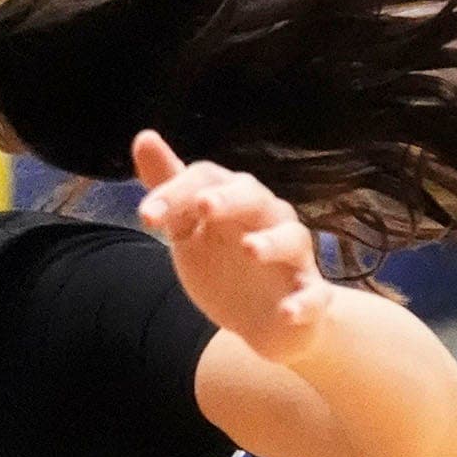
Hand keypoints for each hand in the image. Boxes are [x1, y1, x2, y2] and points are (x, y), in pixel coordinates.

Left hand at [133, 132, 329, 366]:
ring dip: (271, 243)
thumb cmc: (226, 264)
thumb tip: (143, 137)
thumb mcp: (190, 228)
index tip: (144, 215)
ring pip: (290, 238)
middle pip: (252, 197)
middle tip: (204, 206)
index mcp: (234, 202)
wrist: (269, 319)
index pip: (206, 181)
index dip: (175, 193)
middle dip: (229, 200)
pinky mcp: (309, 294)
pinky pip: (312, 296)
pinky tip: (289, 312)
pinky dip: (302, 302)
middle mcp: (268, 219)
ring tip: (250, 249)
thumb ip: (170, 188)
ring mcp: (292, 257)